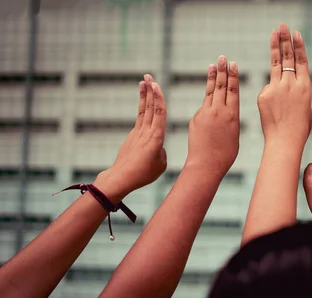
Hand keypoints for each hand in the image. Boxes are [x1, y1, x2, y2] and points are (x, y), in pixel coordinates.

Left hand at [97, 74, 167, 196]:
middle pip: (149, 107)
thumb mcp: (161, 164)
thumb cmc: (143, 174)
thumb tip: (157, 147)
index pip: (158, 113)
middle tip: (148, 76)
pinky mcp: (132, 138)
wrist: (121, 178)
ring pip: (143, 110)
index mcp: (156, 138)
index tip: (156, 85)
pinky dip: (142, 108)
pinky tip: (144, 104)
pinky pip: (139, 119)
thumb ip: (161, 151)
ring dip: (144, 95)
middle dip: (149, 91)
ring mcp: (137, 134)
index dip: (158, 98)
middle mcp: (146, 132)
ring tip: (144, 81)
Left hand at [185, 56, 239, 176]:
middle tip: (223, 57)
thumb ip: (230, 120)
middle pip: (221, 86)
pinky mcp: (196, 118)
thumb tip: (225, 112)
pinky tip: (208, 90)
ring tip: (214, 64)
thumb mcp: (234, 134)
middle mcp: (219, 111)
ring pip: (211, 91)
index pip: (233, 90)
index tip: (233, 64)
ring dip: (213, 77)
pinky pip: (203, 105)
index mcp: (232, 115)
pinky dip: (207, 97)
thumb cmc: (225, 155)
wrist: (206, 164)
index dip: (233, 76)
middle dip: (222, 70)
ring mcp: (206, 113)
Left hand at [257, 23, 311, 147]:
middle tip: (282, 25)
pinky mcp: (264, 94)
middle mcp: (291, 84)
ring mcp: (277, 88)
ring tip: (274, 32)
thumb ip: (293, 89)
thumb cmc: (298, 127)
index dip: (298, 46)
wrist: (284, 141)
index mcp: (305, 87)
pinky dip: (269, 94)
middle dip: (285, 39)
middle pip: (287, 57)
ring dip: (275, 47)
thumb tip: (281, 81)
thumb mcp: (303, 105)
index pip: (301, 60)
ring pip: (275, 64)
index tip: (295, 33)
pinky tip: (272, 108)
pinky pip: (267, 89)